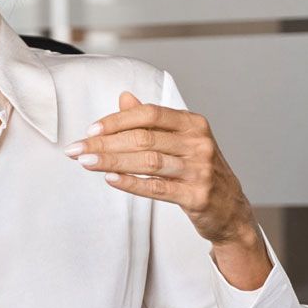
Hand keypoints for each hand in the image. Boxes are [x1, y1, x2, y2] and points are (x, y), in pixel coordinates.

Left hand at [65, 92, 272, 289]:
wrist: (230, 210)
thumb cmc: (200, 171)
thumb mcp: (181, 140)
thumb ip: (153, 120)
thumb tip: (124, 97)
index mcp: (193, 124)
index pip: (150, 114)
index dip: (117, 120)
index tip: (91, 129)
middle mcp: (198, 143)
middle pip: (144, 138)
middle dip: (105, 143)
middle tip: (77, 149)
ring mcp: (200, 170)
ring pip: (148, 161)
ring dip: (112, 161)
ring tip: (86, 162)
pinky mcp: (197, 196)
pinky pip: (158, 188)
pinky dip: (131, 183)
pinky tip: (110, 179)